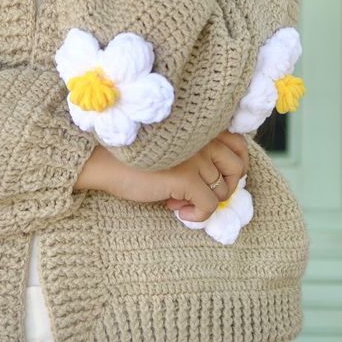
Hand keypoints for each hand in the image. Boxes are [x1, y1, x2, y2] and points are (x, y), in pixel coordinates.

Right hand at [74, 133, 248, 222]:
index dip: (232, 166)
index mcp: (199, 126)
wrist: (102, 161)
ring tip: (181, 200)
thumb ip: (197, 151)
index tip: (212, 178)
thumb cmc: (133, 155)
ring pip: (225, 189)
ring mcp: (195, 156)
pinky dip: (198, 215)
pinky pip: (210, 206)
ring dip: (207, 201)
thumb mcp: (172, 146)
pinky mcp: (186, 176)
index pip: (239, 144)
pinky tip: (177, 210)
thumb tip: (220, 180)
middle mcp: (202, 137)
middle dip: (224, 186)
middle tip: (200, 193)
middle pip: (237, 167)